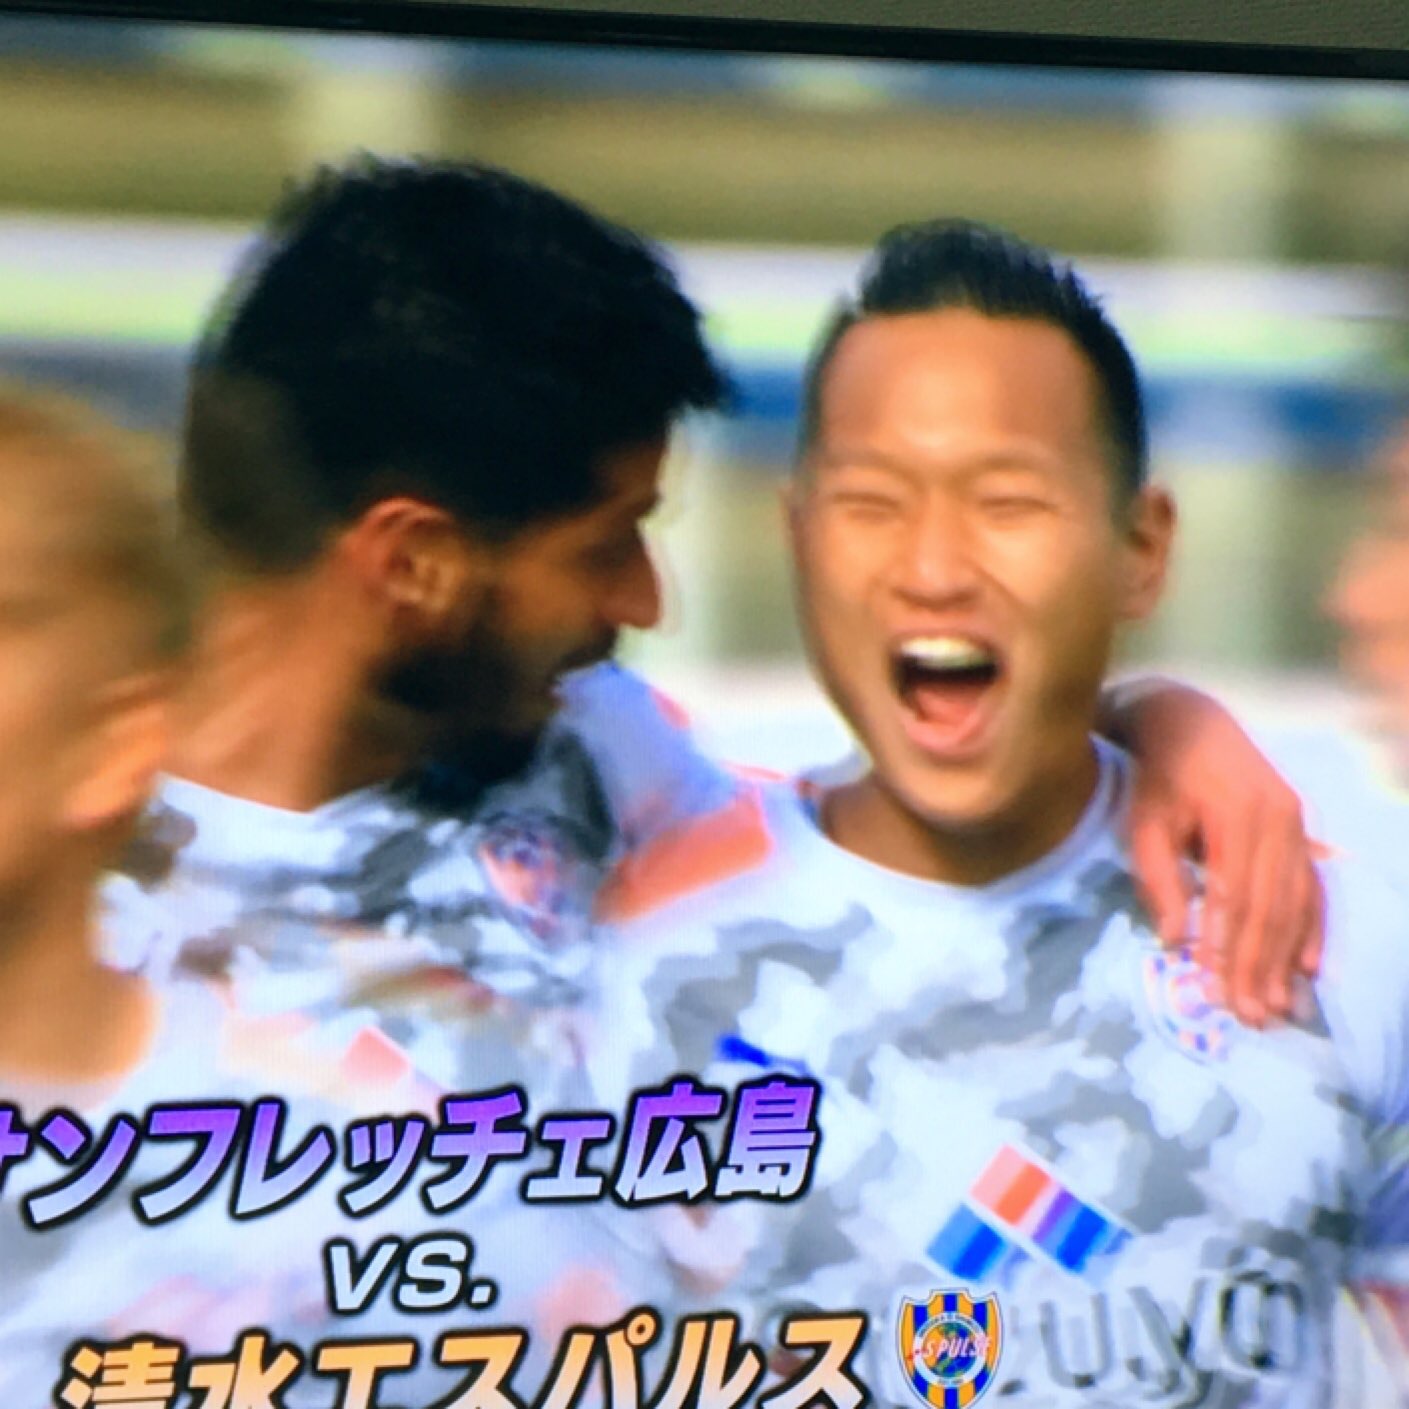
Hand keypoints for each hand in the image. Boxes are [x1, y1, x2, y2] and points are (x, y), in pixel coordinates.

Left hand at [1103, 676, 1323, 1025]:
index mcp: (1237, 814)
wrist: (1189, 724)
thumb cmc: (1158, 779)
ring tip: (1277, 1006)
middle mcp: (1279, 820)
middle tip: (1251, 1017)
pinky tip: (1308, 967)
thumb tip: (1174, 941)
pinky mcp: (1301, 832)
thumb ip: (1158, 878)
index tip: (1215, 993)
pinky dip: (1310, 930)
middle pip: (1269, 906)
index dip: (1226, 948)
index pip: (1233, 896)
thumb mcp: (1144, 822)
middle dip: (1259, 966)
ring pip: (1294, 903)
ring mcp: (1297, 825)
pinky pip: (1312, 888)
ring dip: (1285, 958)